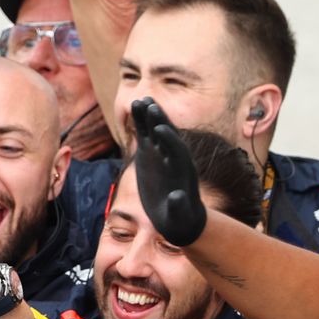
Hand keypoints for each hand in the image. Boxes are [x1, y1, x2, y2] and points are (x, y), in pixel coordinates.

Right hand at [130, 100, 206, 246]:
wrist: (178, 215)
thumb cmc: (180, 218)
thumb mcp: (178, 215)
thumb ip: (178, 205)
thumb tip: (177, 197)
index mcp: (183, 169)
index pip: (177, 151)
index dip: (170, 141)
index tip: (161, 131)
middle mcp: (173, 157)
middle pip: (168, 135)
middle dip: (160, 122)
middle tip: (151, 106)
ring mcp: (161, 153)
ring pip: (156, 130)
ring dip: (149, 115)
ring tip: (140, 100)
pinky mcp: (150, 153)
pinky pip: (145, 134)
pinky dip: (141, 121)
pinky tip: (135, 106)